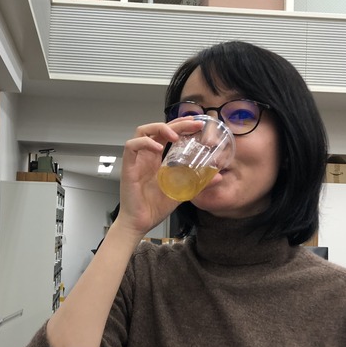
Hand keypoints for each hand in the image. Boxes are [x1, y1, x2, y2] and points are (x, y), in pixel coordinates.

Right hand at [115, 119, 203, 236]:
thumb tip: (217, 176)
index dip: (181, 126)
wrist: (140, 223)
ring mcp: (136, 160)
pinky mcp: (128, 168)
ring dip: (159, 128)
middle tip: (193, 124)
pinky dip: (145, 143)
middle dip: (176, 123)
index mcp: (157, 160)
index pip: (167, 134)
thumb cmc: (155, 208)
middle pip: (157, 128)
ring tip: (175, 136)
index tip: (197, 124)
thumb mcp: (181, 192)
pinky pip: (131, 146)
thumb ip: (197, 183)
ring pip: (142, 131)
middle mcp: (146, 156)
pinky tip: (159, 149)